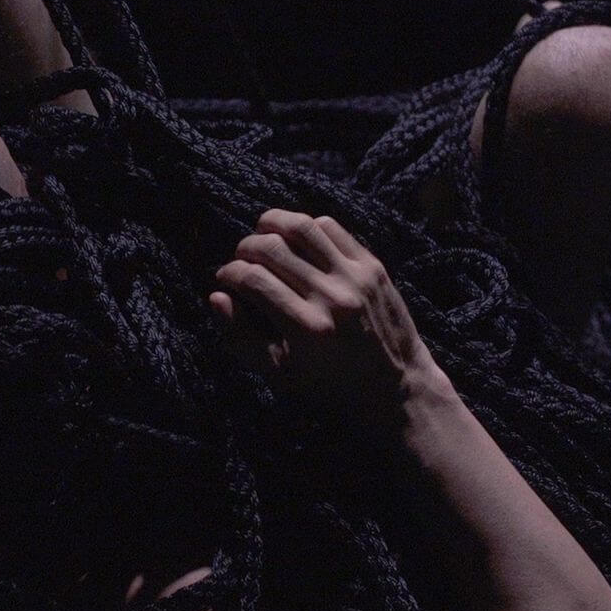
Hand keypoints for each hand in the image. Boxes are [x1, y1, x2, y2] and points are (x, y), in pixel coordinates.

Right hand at [211, 210, 451, 413]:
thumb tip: (215, 296)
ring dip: (272, 224)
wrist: (395, 386)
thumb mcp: (279, 375)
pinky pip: (332, 228)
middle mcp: (332, 297)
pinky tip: (296, 241)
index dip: (229, 273)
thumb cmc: (329, 386)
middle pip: (272, 248)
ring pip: (302, 227)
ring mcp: (356, 278)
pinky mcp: (373, 266)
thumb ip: (242, 337)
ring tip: (262, 236)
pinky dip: (307, 227)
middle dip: (245, 248)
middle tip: (240, 260)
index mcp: (306, 329)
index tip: (225, 278)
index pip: (253, 280)